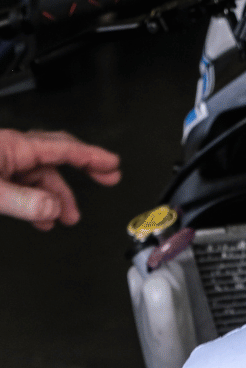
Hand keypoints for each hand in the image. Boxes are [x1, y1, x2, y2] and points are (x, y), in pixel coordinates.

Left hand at [0, 129, 120, 229]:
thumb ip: (23, 202)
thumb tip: (54, 208)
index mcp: (14, 146)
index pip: (63, 148)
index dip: (91, 156)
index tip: (113, 164)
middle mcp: (12, 150)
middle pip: (58, 157)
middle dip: (84, 169)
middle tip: (109, 179)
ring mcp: (4, 163)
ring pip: (40, 177)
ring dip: (57, 198)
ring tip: (68, 219)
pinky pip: (24, 186)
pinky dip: (37, 203)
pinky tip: (42, 220)